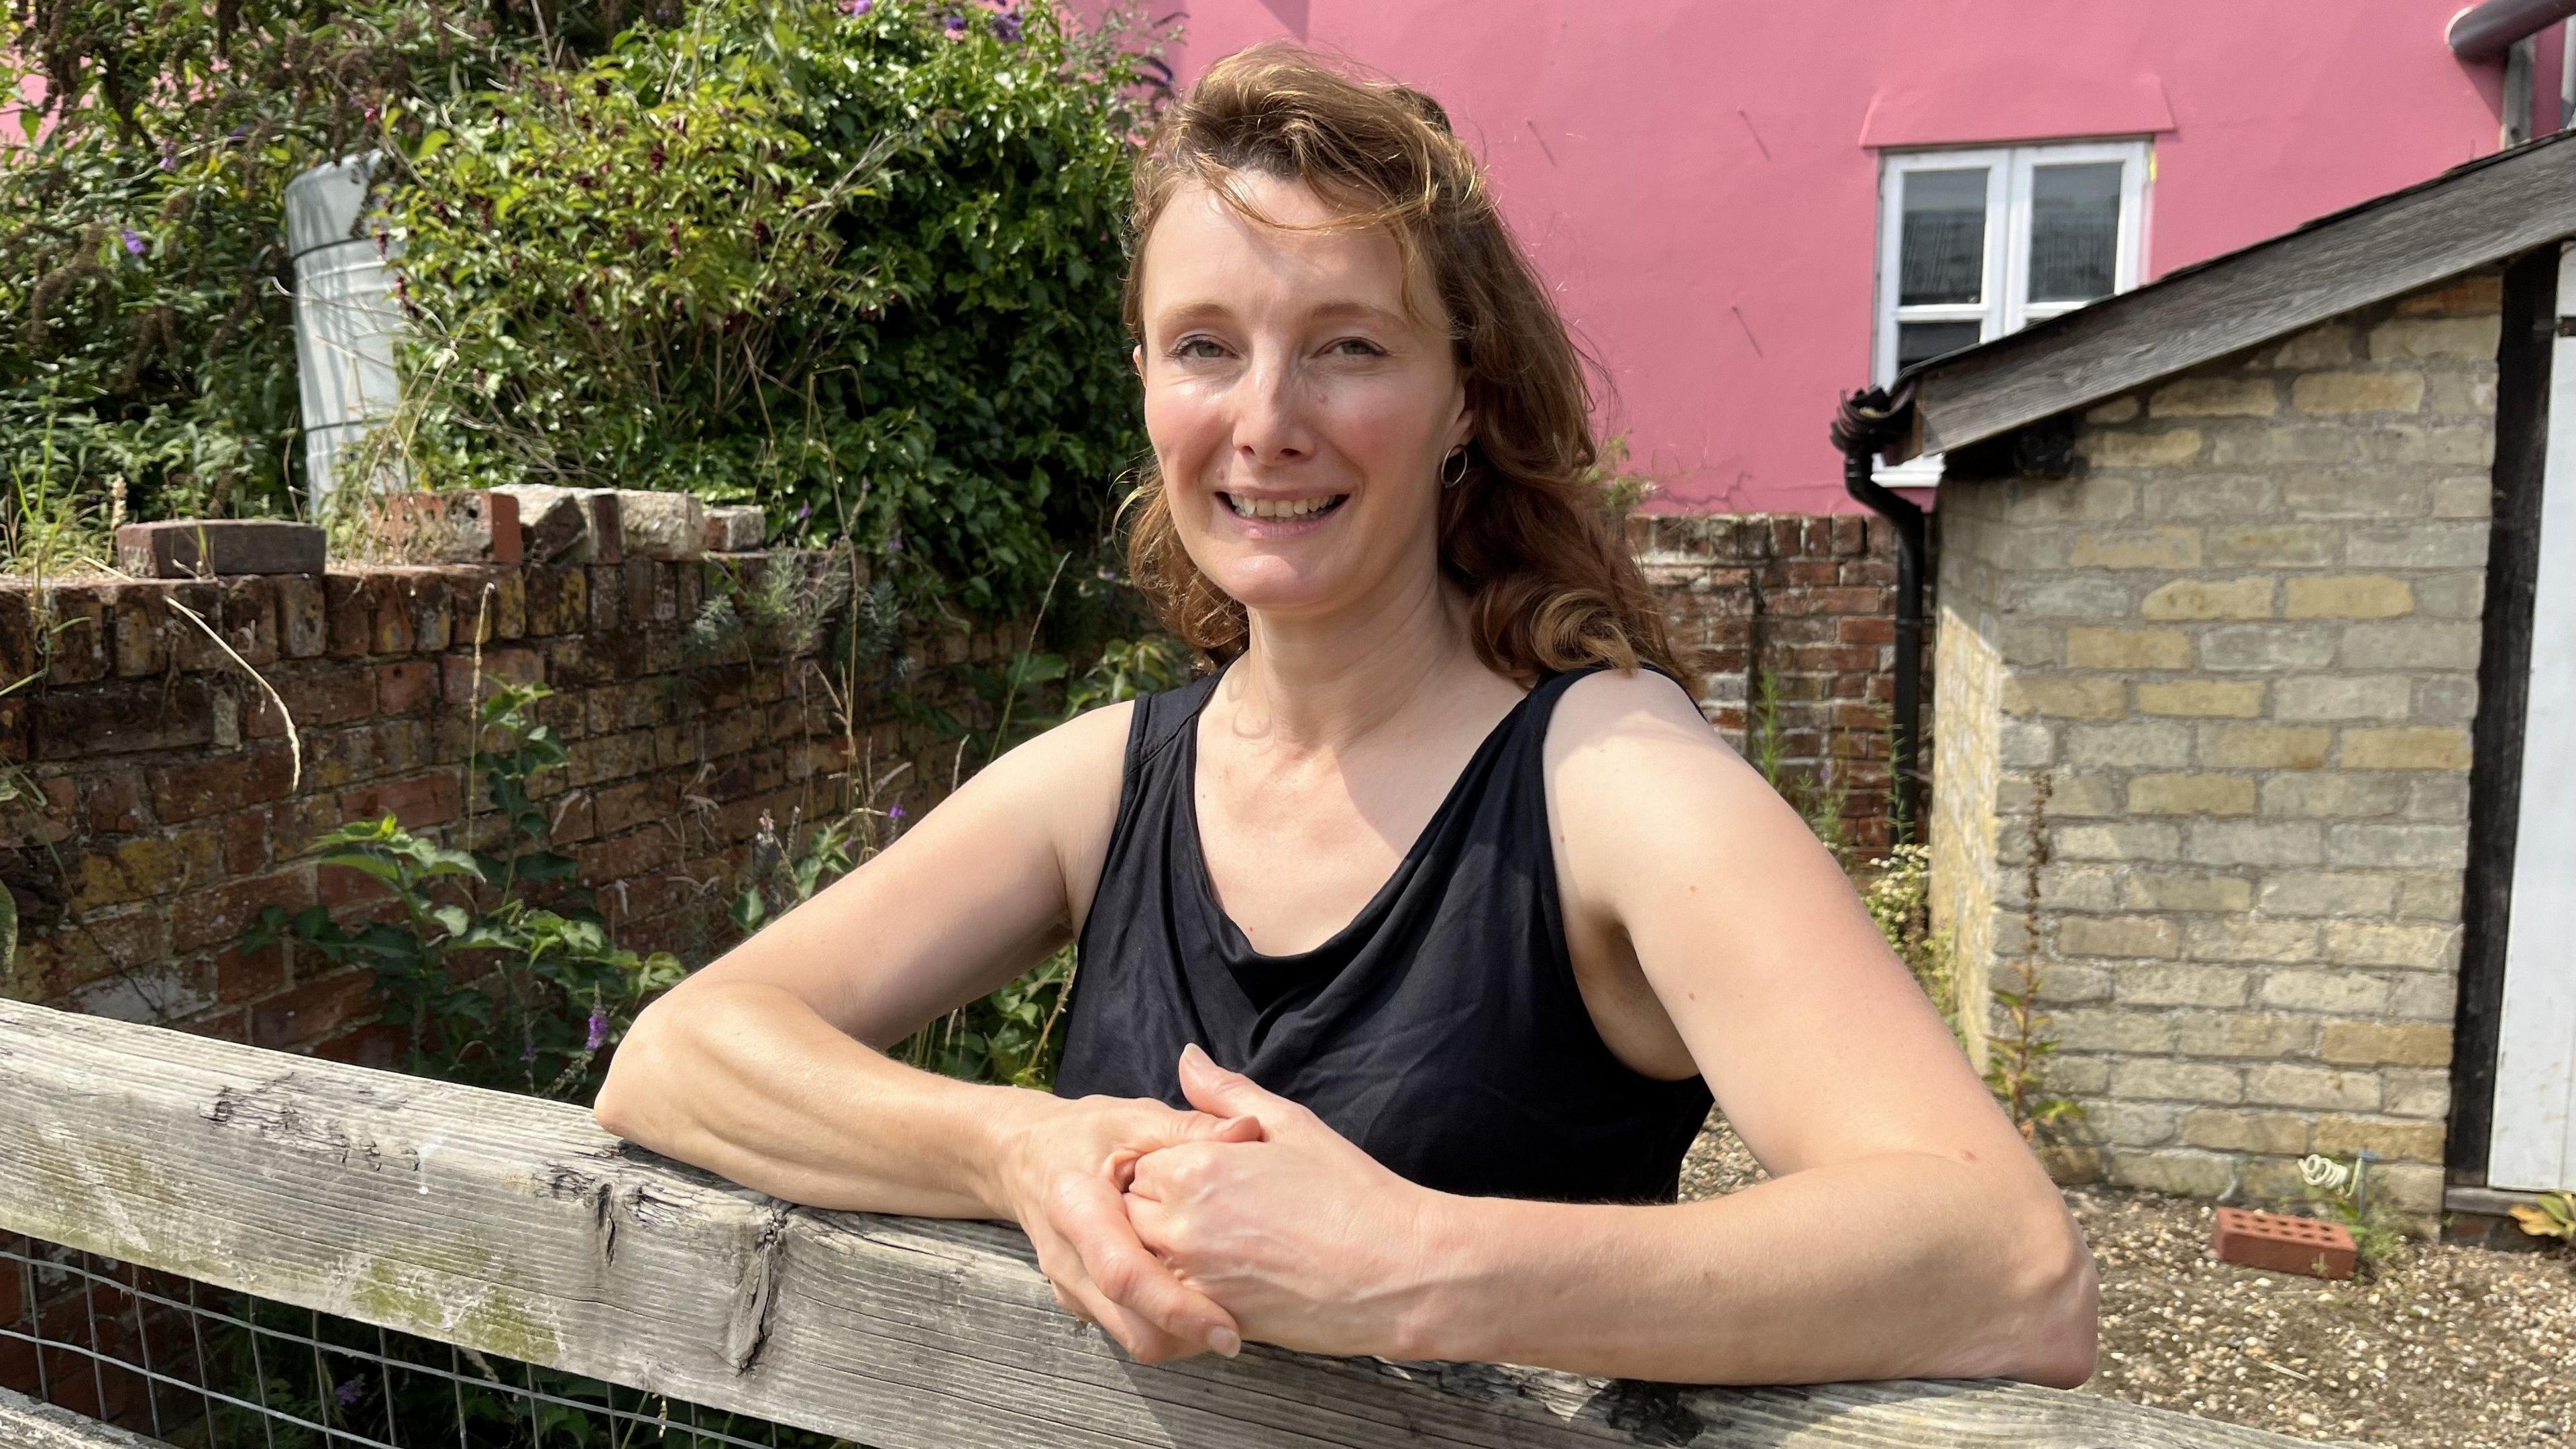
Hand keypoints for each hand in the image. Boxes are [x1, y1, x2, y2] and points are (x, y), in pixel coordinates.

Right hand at [992, 1091, 1264, 1363]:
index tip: (1228, 1330)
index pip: (1125, 1275)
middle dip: (1188, 1339)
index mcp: (1078, 1208)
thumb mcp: (1133, 1119)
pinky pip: (1124, 1327)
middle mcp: (1068, 1260)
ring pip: (1131, 1337)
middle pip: (1131, 1327)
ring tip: (1225, 1318)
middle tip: (1239, 1334)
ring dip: (1179, 1337)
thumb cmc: (1083, 1134)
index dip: (1178, 1308)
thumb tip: (1248, 1130)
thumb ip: (1189, 1129)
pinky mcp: (1079, 1300)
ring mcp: (1070, 1287)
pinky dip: (1162, 1326)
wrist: (1021, 1157)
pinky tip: (1193, 1301)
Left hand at [1123, 1044, 1445, 1359]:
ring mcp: (1193, 1277)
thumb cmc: (1351, 1194)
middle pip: (1131, 1212)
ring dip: (1165, 1251)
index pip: (1141, 1162)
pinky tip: (1227, 1279)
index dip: (1170, 1166)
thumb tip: (1186, 1058)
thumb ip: (1227, 1093)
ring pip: (1142, 1261)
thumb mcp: (1292, 1124)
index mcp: (1195, 1170)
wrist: (1397, 1272)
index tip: (1206, 1175)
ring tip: (1222, 1244)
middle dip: (1159, 1208)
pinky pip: (1165, 1306)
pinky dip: (1180, 1293)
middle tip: (1213, 1210)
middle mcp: (1181, 1225)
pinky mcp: (1209, 1319)